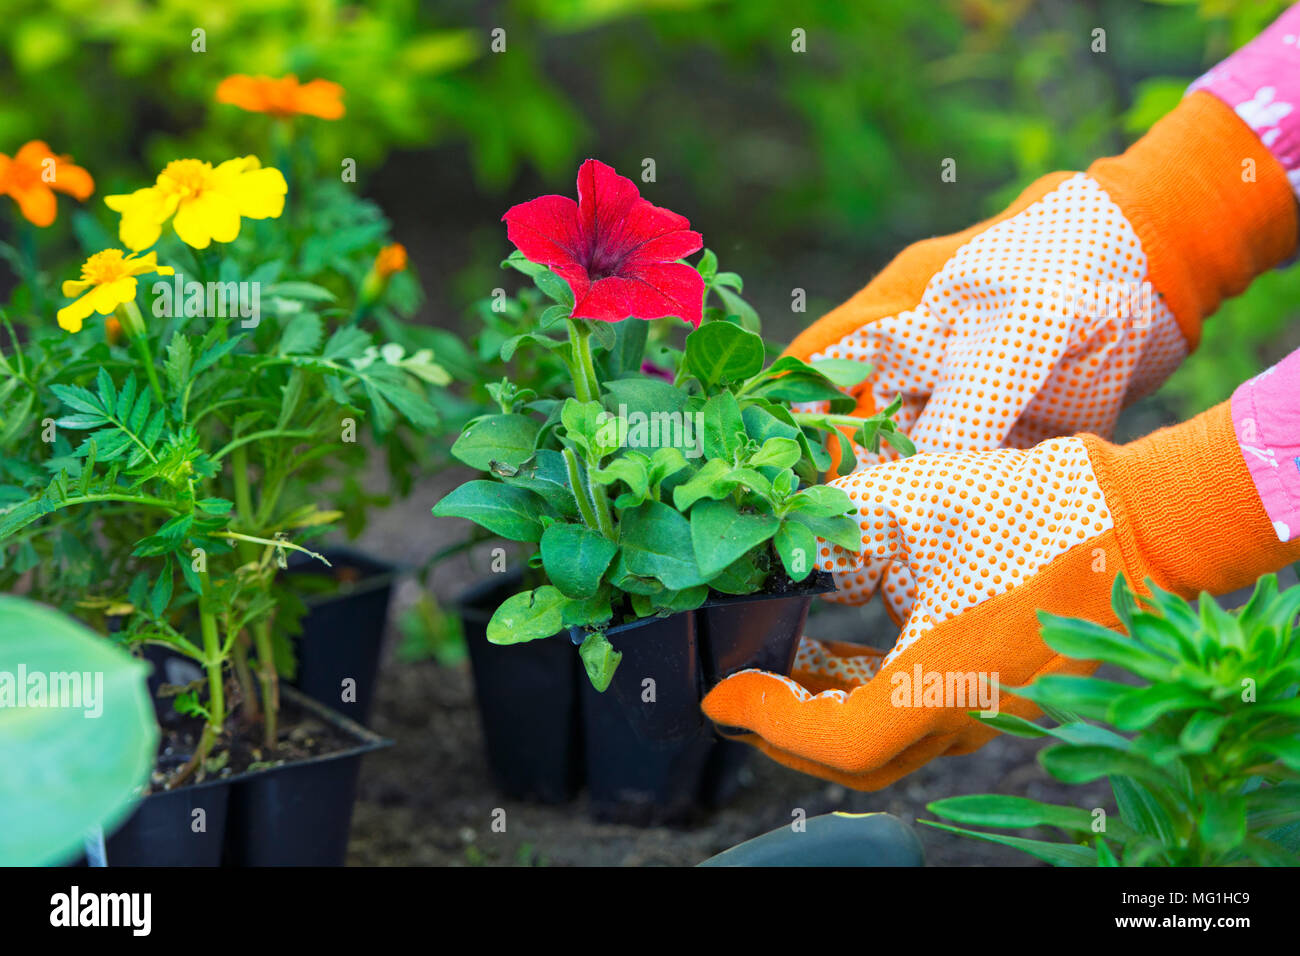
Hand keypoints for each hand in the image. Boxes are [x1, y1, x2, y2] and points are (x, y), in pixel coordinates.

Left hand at [703, 401, 1298, 788]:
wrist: (1143, 520)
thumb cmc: (1031, 510)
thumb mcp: (910, 504)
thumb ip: (830, 530)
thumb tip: (775, 549)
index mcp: (945, 682)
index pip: (836, 738)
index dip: (768, 719)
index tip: (723, 691)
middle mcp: (969, 718)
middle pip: (854, 757)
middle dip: (784, 729)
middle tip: (737, 691)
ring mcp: (991, 714)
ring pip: (886, 741)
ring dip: (824, 710)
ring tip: (777, 664)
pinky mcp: (1001, 695)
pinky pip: (918, 716)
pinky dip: (867, 694)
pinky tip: (837, 650)